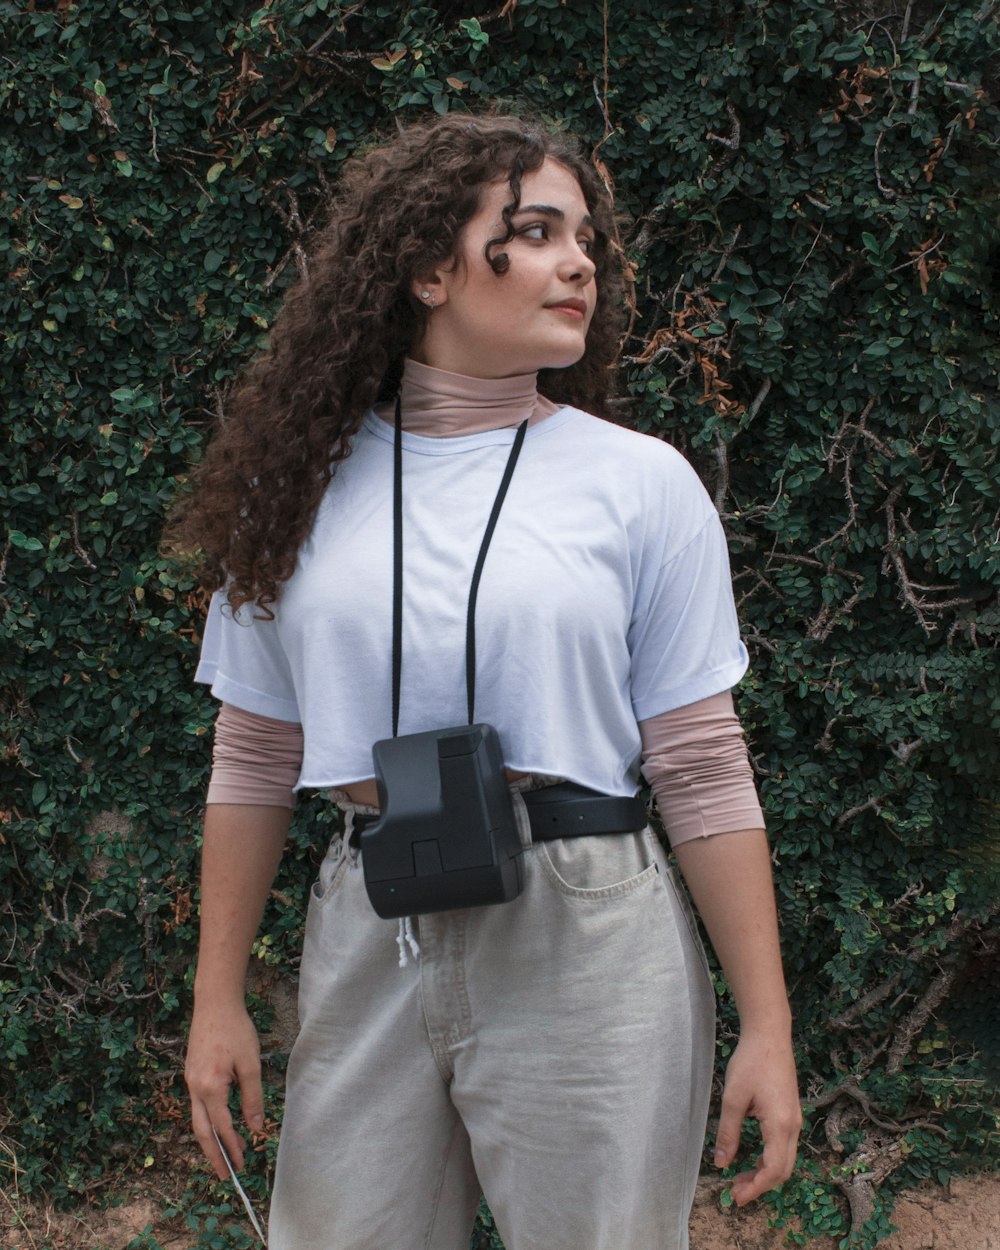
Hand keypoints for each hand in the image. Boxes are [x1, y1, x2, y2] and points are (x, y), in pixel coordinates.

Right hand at [185, 998, 263, 1179]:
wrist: (214, 1003)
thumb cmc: (235, 1029)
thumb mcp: (250, 1063)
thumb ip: (252, 1097)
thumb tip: (256, 1128)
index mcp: (210, 1087)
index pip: (222, 1127)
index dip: (232, 1148)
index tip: (241, 1165)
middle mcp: (195, 1088)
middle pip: (201, 1131)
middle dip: (213, 1155)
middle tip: (224, 1176)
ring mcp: (190, 1081)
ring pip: (197, 1119)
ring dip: (209, 1140)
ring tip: (221, 1156)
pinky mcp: (191, 1074)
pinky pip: (197, 1106)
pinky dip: (206, 1122)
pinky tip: (216, 1126)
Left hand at [714, 1029, 801, 1204]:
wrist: (770, 1034)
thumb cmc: (751, 1062)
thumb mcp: (732, 1098)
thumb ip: (728, 1133)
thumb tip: (722, 1163)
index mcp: (780, 1125)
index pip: (773, 1170)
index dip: (755, 1188)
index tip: (736, 1197)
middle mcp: (793, 1126)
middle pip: (783, 1170)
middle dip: (760, 1185)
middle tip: (735, 1192)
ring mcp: (794, 1119)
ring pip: (785, 1159)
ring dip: (765, 1173)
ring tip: (741, 1178)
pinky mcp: (791, 1112)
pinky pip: (785, 1146)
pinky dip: (770, 1159)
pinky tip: (753, 1158)